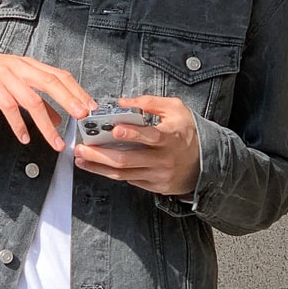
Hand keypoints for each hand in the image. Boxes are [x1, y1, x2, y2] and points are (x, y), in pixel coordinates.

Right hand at [0, 50, 95, 150]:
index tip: (91, 108)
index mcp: (31, 66)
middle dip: (69, 100)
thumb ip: (38, 100)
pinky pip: (7, 106)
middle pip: (50, 82)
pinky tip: (24, 138)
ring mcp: (5, 75)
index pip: (60, 76)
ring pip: (31, 99)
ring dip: (46, 124)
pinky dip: (18, 124)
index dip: (77, 91)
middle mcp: (21, 67)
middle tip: (82, 117)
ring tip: (55, 143)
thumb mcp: (17, 84)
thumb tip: (58, 120)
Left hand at [73, 94, 199, 195]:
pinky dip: (110, 173)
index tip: (114, 130)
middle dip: (100, 155)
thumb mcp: (176, 110)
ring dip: (99, 167)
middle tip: (81, 148)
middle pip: (127, 160)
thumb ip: (150, 103)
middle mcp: (163, 159)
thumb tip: (123, 102)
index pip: (150, 136)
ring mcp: (158, 175)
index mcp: (170, 138)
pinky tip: (96, 166)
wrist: (206, 162)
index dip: (132, 134)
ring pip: (123, 174)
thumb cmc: (187, 133)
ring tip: (81, 159)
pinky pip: (129, 180)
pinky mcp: (154, 186)